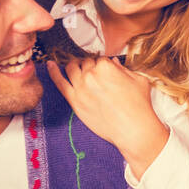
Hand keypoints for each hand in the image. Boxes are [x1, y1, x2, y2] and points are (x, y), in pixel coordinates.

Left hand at [46, 57, 168, 169]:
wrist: (133, 129)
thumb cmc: (139, 105)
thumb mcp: (138, 80)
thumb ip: (123, 68)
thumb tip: (113, 62)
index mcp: (106, 66)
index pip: (99, 59)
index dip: (102, 65)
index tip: (103, 70)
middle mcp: (91, 74)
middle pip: (84, 62)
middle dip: (88, 66)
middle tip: (93, 73)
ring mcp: (80, 87)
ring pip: (71, 68)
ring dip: (74, 66)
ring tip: (76, 69)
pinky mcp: (74, 101)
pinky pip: (59, 83)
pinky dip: (53, 72)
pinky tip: (49, 65)